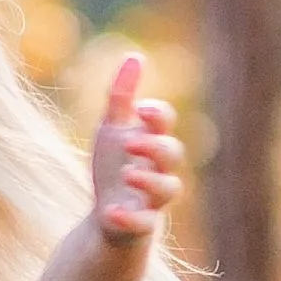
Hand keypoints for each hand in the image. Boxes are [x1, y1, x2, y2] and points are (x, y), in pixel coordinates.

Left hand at [88, 55, 184, 241]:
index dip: (158, 115)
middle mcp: (158, 168)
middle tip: (130, 143)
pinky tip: (110, 211)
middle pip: (172, 154)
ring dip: (149, 181)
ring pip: (168, 189)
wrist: (107, 216)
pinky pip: (145, 223)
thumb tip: (135, 56)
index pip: (165, 123)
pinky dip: (130, 218)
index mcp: (151, 141)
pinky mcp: (142, 224)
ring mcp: (152, 198)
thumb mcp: (112, 129)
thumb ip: (122, 96)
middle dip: (155, 146)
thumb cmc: (114, 167)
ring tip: (127, 175)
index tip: (142, 110)